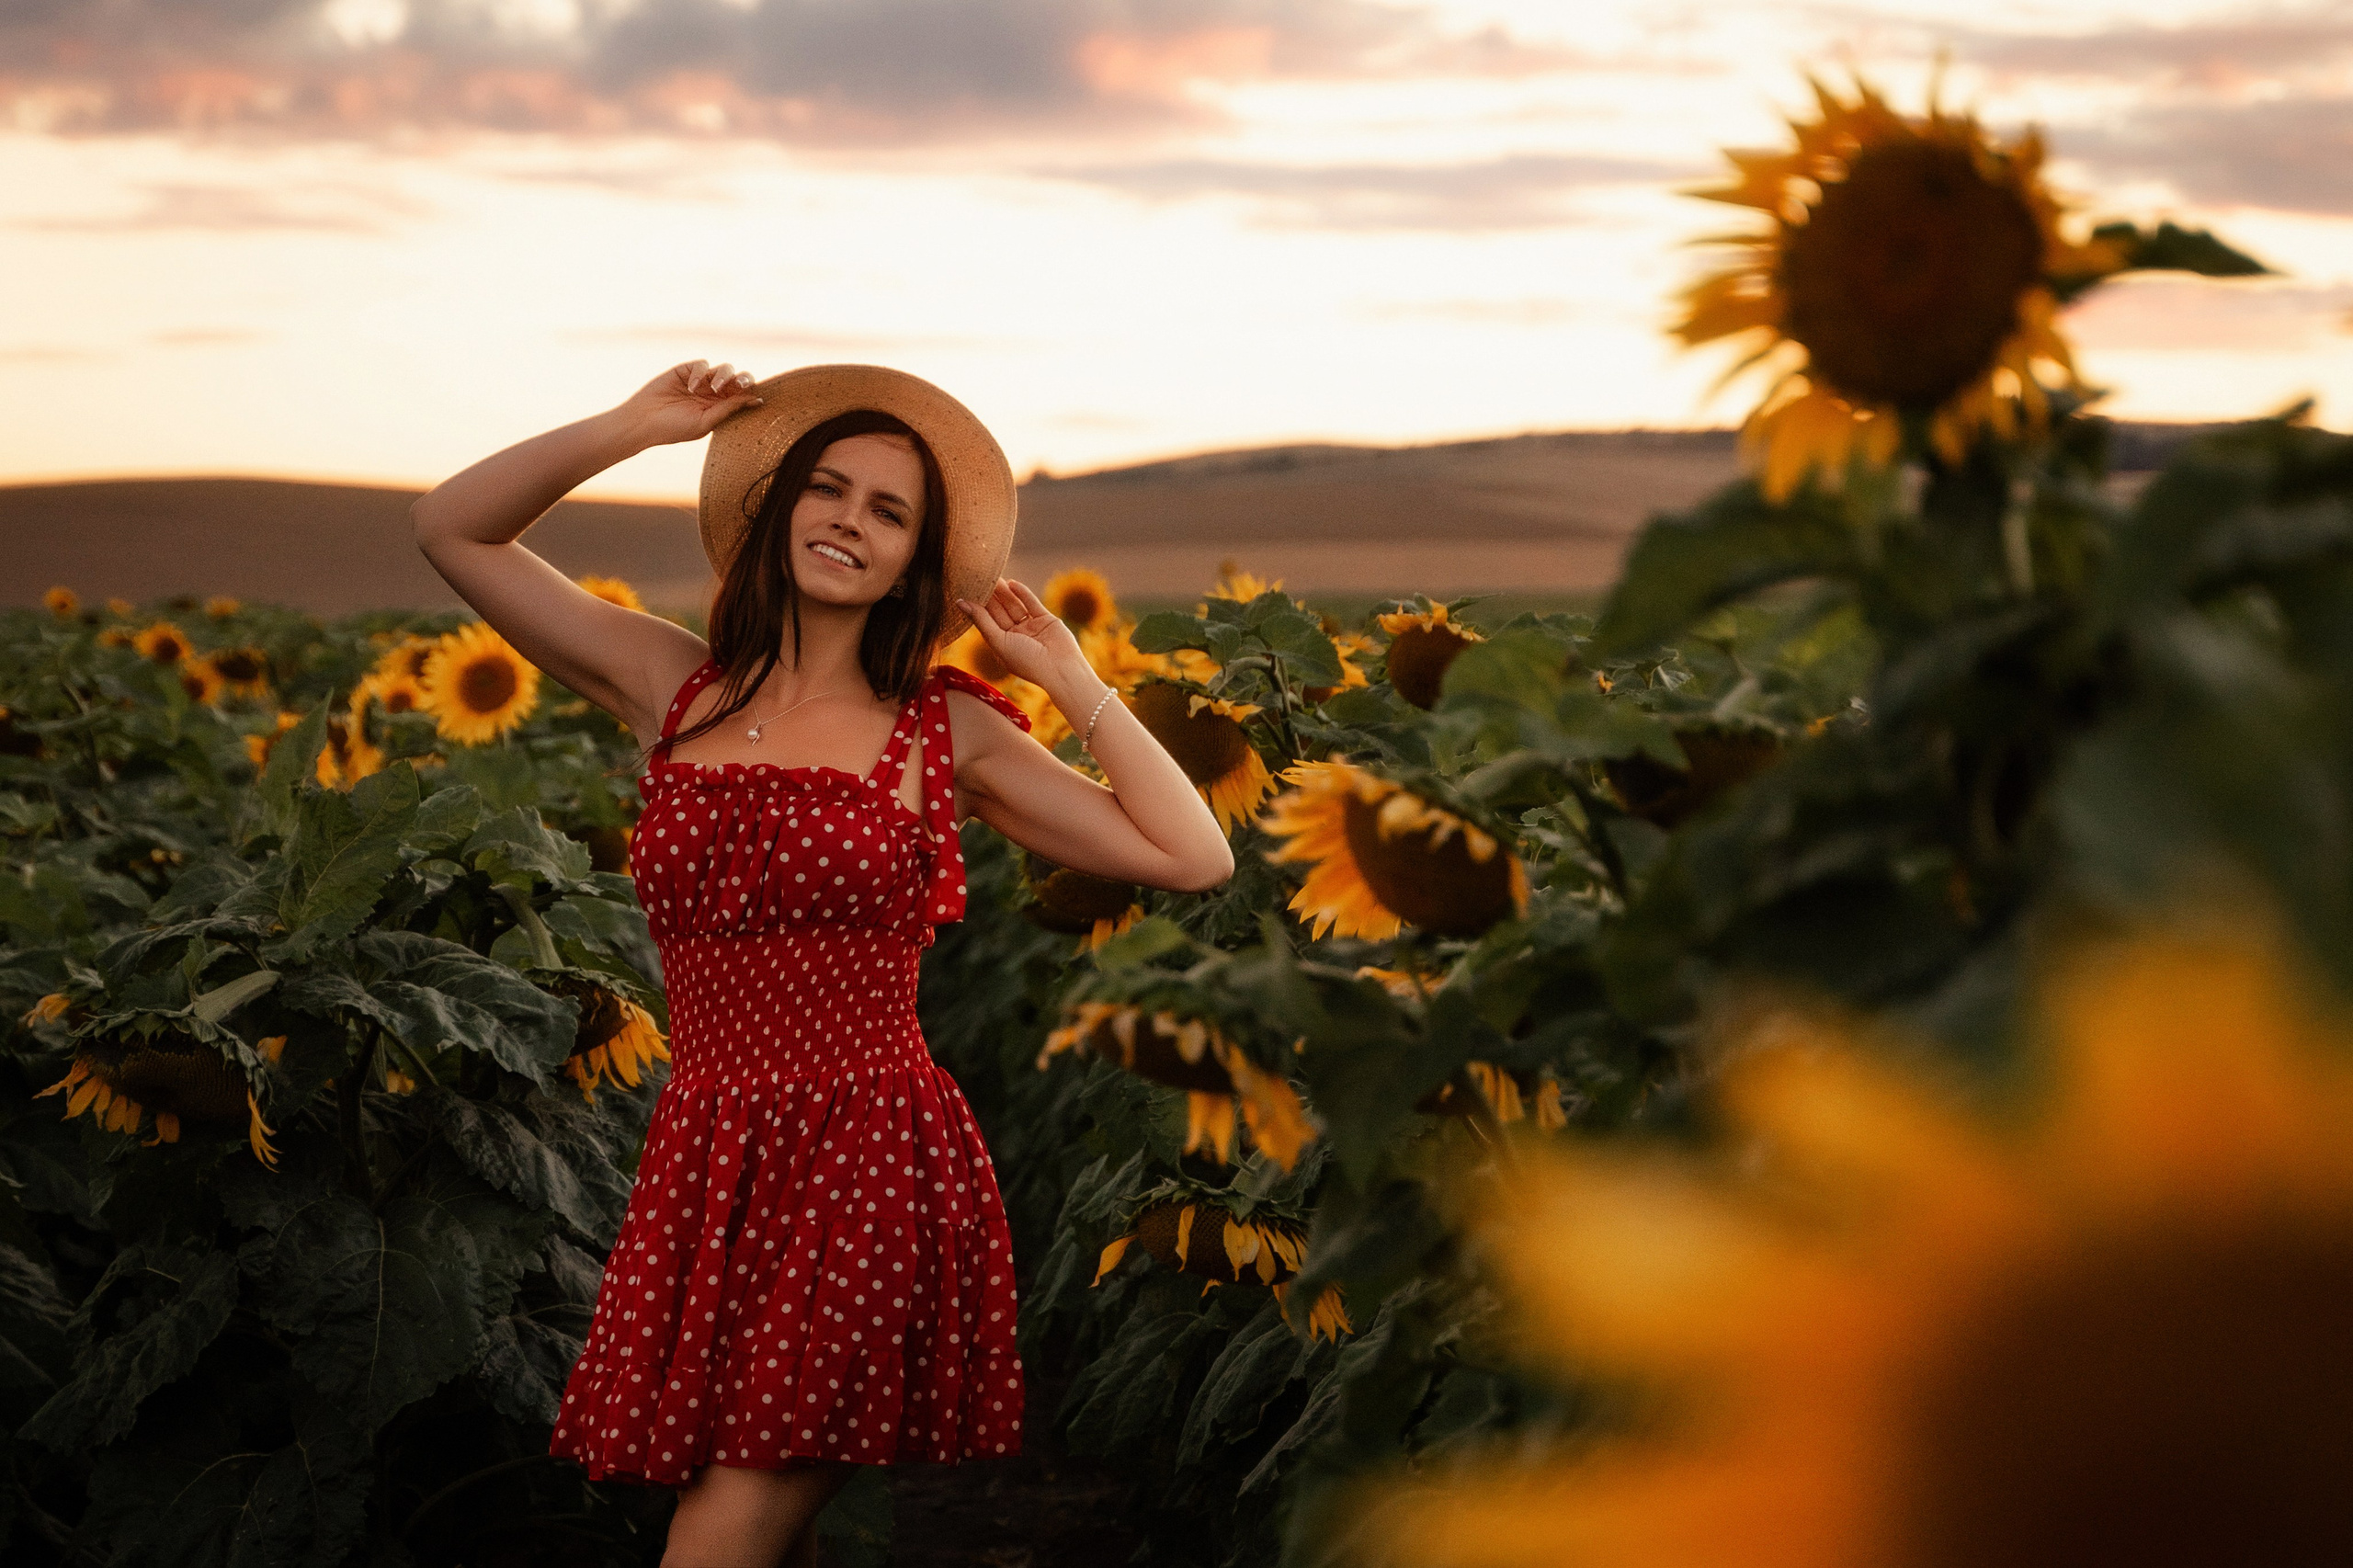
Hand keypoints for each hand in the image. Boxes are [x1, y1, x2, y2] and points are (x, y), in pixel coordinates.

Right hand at [615, 360, 764, 446]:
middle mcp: (714, 393)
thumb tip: (755, 399)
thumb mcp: (705, 422)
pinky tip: (690, 387)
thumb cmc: (674, 428)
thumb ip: (729, 409)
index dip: (751, 393)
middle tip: (741, 385)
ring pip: (724, 369)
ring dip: (724, 376)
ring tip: (713, 388)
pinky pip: (702, 365)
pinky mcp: (686, 370)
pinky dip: (700, 373)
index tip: (755, 397)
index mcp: (722, 408)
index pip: (744, 396)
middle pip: (739, 379)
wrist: (644, 421)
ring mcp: (700, 381)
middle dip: (744, 379)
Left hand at [957, 578, 1083, 688]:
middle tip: (980, 578)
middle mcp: (1015, 636)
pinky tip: (1012, 583)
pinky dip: (1022, 593)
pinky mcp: (1046, 620)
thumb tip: (960, 603)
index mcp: (1002, 645)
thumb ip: (981, 620)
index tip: (967, 590)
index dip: (977, 607)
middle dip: (990, 597)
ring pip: (1014, 606)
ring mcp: (1031, 628)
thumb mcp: (998, 641)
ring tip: (994, 577)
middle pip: (999, 612)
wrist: (1060, 669)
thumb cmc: (1026, 661)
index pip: (986, 622)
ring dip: (1004, 593)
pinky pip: (1032, 604)